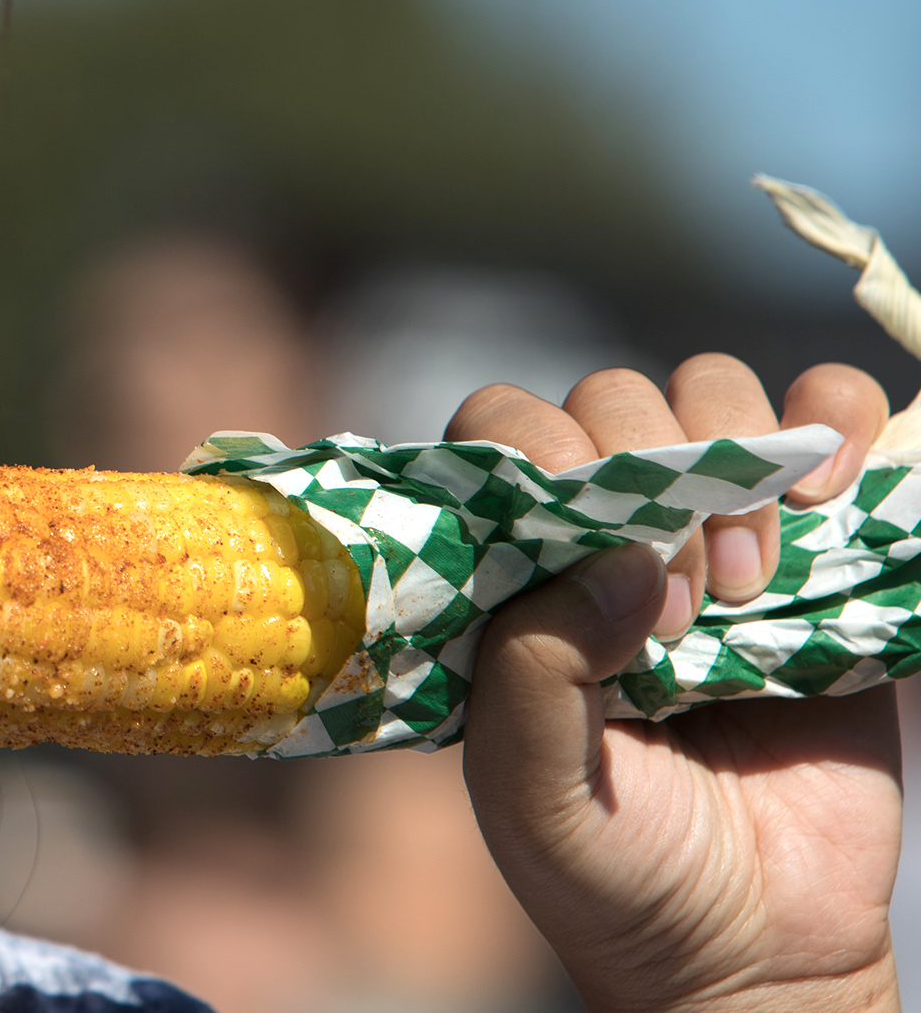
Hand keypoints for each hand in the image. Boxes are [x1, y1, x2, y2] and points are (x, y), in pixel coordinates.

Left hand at [452, 357, 899, 1012]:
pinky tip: (829, 490)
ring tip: (749, 582)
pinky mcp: (821, 546)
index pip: (501, 433)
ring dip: (738, 457)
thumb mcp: (531, 789)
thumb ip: (532, 673)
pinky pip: (829, 416)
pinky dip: (836, 419)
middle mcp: (606, 533)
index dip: (545, 457)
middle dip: (652, 476)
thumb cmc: (614, 868)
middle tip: (684, 602)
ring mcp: (716, 530)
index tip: (600, 551)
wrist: (758, 946)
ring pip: (710, 393)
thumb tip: (622, 556)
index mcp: (516, 571)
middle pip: (611, 402)